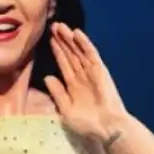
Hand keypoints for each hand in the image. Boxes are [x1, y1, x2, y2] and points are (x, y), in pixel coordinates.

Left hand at [44, 22, 129, 140]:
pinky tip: (76, 33)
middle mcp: (81, 75)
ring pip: (78, 51)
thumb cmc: (87, 123)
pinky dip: (84, 43)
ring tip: (59, 26)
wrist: (106, 127)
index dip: (57, 51)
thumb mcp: (66, 109)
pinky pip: (91, 54)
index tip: (48, 39)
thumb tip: (48, 77)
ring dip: (69, 38)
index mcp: (73, 85)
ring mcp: (91, 71)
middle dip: (61, 40)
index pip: (63, 63)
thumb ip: (57, 93)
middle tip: (52, 26)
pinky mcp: (99, 70)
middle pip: (70, 54)